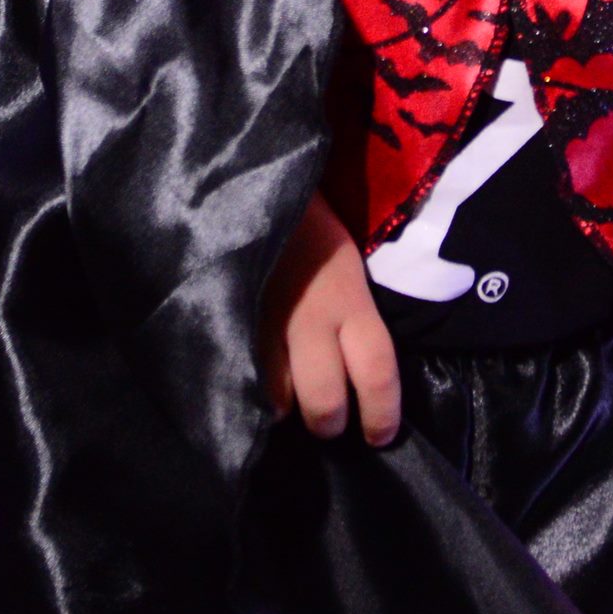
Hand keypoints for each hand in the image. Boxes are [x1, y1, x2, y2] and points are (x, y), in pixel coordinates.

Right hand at [259, 189, 402, 445]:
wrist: (255, 177)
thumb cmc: (311, 220)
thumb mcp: (348, 263)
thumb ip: (354, 315)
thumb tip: (361, 372)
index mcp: (350, 298)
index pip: (377, 372)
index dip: (382, 414)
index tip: (380, 436)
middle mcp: (312, 318)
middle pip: (325, 400)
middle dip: (329, 424)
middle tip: (330, 423)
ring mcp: (266, 322)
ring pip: (277, 399)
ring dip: (285, 410)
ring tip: (287, 405)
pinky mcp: (230, 319)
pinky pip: (241, 375)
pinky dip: (248, 391)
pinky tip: (250, 385)